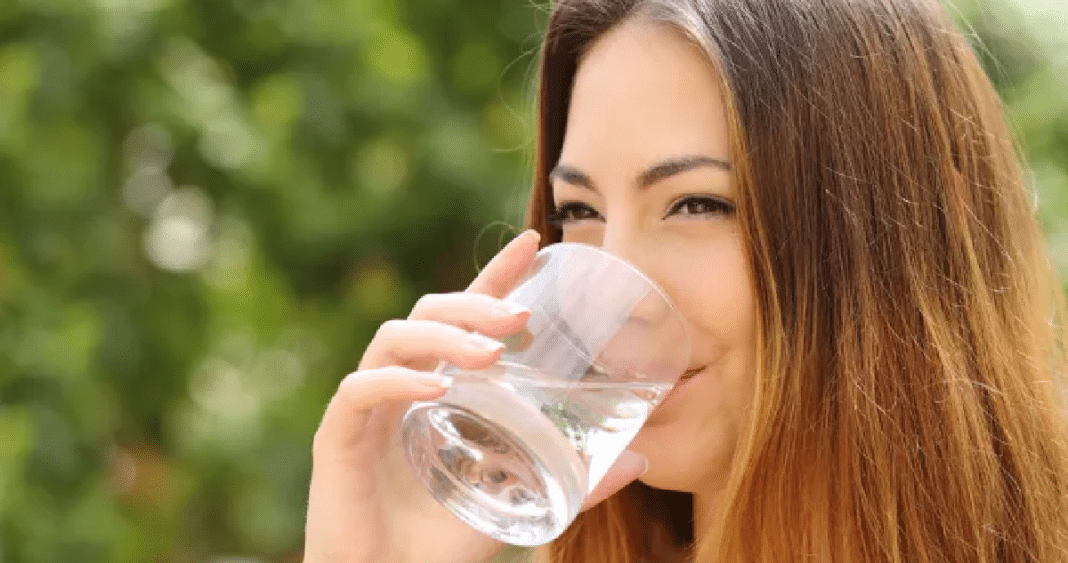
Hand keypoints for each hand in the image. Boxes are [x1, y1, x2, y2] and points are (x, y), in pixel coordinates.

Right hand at [303, 230, 648, 562]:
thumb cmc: (443, 540)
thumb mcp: (520, 500)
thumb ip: (575, 481)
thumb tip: (641, 460)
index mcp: (439, 386)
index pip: (466, 315)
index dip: (496, 274)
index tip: (535, 243)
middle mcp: (402, 384)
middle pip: (428, 311)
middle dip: (474, 301)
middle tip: (520, 315)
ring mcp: (368, 407)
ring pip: (393, 338)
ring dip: (443, 336)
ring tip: (490, 354)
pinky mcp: (338, 437)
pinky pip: (361, 391)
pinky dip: (398, 381)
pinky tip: (438, 388)